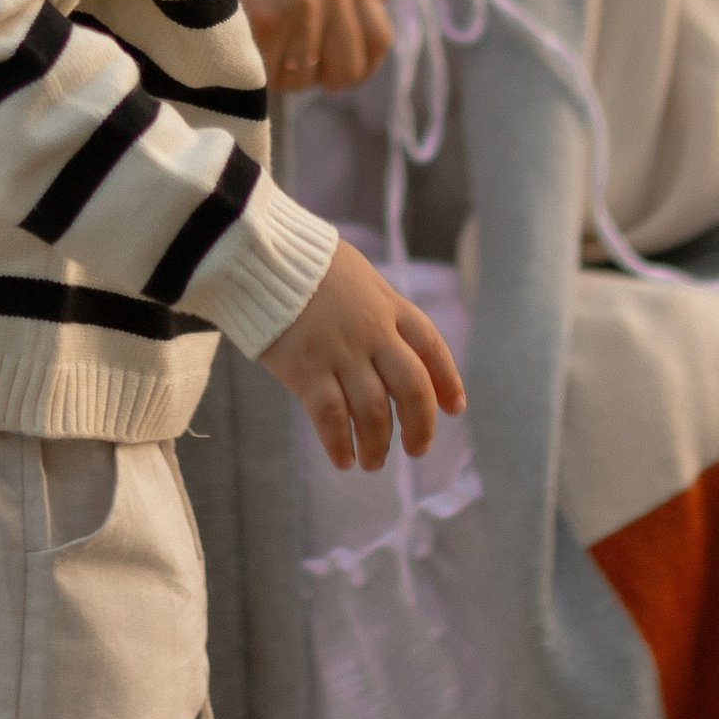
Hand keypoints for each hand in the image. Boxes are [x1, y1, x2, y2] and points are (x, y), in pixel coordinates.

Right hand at [216, 0, 392, 92]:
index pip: (379, 39)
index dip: (363, 64)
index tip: (338, 71)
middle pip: (348, 68)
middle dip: (323, 78)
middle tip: (300, 68)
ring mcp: (299, 7)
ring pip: (302, 78)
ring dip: (282, 72)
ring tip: (260, 42)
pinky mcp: (264, 22)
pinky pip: (268, 75)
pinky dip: (254, 69)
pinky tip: (240, 43)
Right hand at [261, 238, 464, 469]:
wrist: (264, 255)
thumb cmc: (307, 262)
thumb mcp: (358, 274)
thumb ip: (378, 307)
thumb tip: (391, 341)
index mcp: (390, 305)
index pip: (432, 347)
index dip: (448, 380)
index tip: (454, 408)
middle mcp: (373, 332)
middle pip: (412, 388)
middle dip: (419, 426)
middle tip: (417, 450)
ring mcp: (341, 353)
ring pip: (372, 411)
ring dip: (377, 444)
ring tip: (373, 462)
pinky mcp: (306, 370)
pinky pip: (330, 417)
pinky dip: (339, 443)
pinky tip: (342, 459)